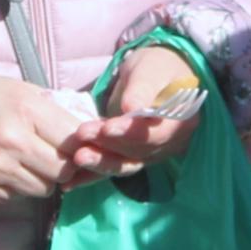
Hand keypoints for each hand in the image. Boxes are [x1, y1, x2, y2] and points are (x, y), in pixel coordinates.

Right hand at [0, 69, 96, 200]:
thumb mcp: (21, 90)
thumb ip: (54, 112)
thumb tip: (88, 135)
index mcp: (26, 110)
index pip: (75, 140)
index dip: (82, 145)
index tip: (79, 145)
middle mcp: (13, 142)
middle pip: (64, 171)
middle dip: (65, 166)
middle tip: (55, 156)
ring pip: (44, 188)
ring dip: (43, 178)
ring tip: (29, 161)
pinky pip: (18, 196)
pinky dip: (19, 186)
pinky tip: (7, 168)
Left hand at [61, 47, 207, 182]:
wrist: (154, 74)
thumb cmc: (155, 67)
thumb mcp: (151, 70)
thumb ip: (143, 89)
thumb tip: (134, 108)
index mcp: (180, 122)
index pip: (154, 134)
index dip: (129, 133)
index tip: (106, 127)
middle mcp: (168, 143)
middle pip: (137, 151)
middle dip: (108, 145)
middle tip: (81, 135)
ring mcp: (150, 153)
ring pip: (124, 164)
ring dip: (99, 162)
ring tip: (77, 157)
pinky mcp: (132, 157)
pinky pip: (113, 167)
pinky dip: (92, 175)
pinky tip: (70, 183)